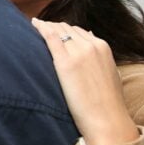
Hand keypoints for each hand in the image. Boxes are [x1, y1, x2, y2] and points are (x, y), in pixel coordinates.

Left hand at [32, 19, 140, 144]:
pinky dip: (41, 28)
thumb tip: (91, 38)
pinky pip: (50, 37)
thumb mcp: (111, 73)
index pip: (79, 31)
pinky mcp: (65, 62)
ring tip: (35, 26)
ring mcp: (78, 52)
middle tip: (41, 28)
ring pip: (58, 30)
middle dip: (54, 27)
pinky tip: (33, 25)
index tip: (54, 31)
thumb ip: (101, 57)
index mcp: (103, 47)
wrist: (107, 119)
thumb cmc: (108, 103)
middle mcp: (91, 45)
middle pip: (67, 29)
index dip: (65, 31)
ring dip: (46, 27)